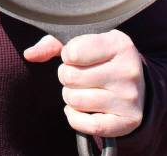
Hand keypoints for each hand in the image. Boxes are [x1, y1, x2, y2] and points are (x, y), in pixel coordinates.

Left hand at [24, 30, 144, 137]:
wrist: (136, 85)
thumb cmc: (101, 59)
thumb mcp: (82, 42)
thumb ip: (53, 44)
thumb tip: (30, 54)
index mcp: (119, 44)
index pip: (72, 52)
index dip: (67, 56)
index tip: (76, 56)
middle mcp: (129, 70)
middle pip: (71, 77)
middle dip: (67, 77)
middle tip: (79, 75)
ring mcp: (130, 97)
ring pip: (75, 100)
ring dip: (71, 96)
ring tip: (83, 90)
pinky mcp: (129, 121)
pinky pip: (88, 125)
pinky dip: (76, 118)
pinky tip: (82, 109)